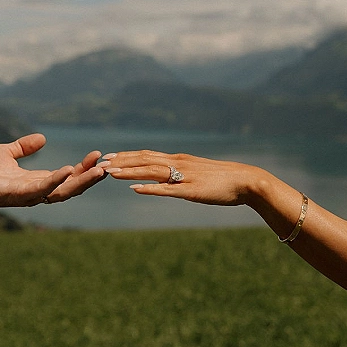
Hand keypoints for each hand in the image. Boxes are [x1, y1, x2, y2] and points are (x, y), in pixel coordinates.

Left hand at [0, 134, 106, 223]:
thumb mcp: (5, 153)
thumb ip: (23, 147)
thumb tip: (43, 138)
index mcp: (34, 181)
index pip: (66, 178)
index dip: (83, 169)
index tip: (97, 155)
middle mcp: (34, 192)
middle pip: (69, 188)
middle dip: (89, 178)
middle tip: (107, 165)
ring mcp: (25, 195)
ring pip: (60, 192)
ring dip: (80, 181)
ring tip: (98, 170)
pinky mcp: (14, 194)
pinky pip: (39, 190)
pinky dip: (55, 180)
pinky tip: (69, 169)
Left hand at [105, 150, 254, 205]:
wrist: (246, 181)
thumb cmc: (223, 180)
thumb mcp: (198, 174)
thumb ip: (181, 175)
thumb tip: (167, 180)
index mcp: (179, 160)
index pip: (147, 155)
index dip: (126, 156)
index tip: (109, 157)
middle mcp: (179, 164)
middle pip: (144, 160)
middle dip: (121, 162)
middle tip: (100, 162)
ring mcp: (185, 176)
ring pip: (152, 171)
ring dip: (129, 171)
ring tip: (110, 173)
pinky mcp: (191, 191)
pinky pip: (167, 189)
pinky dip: (150, 188)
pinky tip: (135, 188)